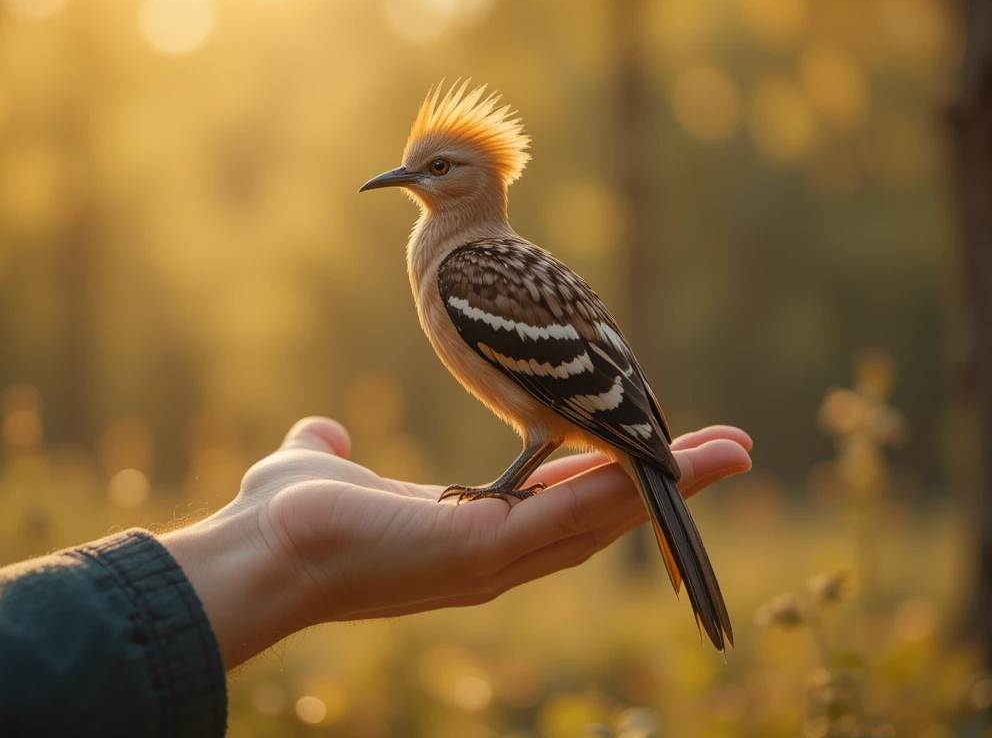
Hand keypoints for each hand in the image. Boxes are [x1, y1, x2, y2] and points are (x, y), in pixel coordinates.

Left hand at [160, 417, 751, 668]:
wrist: (258, 551)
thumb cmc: (284, 518)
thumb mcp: (323, 468)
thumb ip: (334, 450)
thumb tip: (324, 434)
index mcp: (474, 527)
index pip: (562, 496)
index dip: (612, 469)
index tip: (658, 439)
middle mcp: (497, 549)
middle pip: (601, 510)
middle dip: (666, 476)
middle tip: (733, 450)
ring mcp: (494, 557)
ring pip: (598, 516)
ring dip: (663, 482)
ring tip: (727, 454)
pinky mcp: (479, 552)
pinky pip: (563, 520)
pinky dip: (611, 493)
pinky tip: (655, 462)